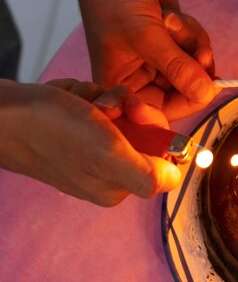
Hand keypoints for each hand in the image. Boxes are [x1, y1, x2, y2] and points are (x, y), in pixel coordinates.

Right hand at [0, 78, 180, 205]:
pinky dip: (88, 95)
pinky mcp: (75, 132)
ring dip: (106, 99)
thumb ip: (146, 174)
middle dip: (129, 111)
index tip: (136, 113)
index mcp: (118, 185)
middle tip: (107, 105)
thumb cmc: (50, 131)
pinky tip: (72, 98)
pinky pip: (99, 106)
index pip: (163, 158)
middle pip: (145, 134)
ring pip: (123, 116)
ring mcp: (90, 151)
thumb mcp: (108, 154)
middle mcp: (107, 172)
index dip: (156, 130)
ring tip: (83, 101)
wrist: (0, 112)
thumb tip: (175, 180)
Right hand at [78, 0, 218, 119]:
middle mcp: (139, 79)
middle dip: (194, 68)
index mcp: (121, 87)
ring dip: (192, 44)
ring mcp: (157, 61)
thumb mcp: (144, 36)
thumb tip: (204, 95)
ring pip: (194, 69)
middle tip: (201, 52)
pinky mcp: (171, 44)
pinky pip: (195, 49)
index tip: (208, 89)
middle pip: (184, 91)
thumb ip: (175, 66)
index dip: (186, 103)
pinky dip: (191, 32)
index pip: (161, 111)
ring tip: (172, 21)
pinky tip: (173, 16)